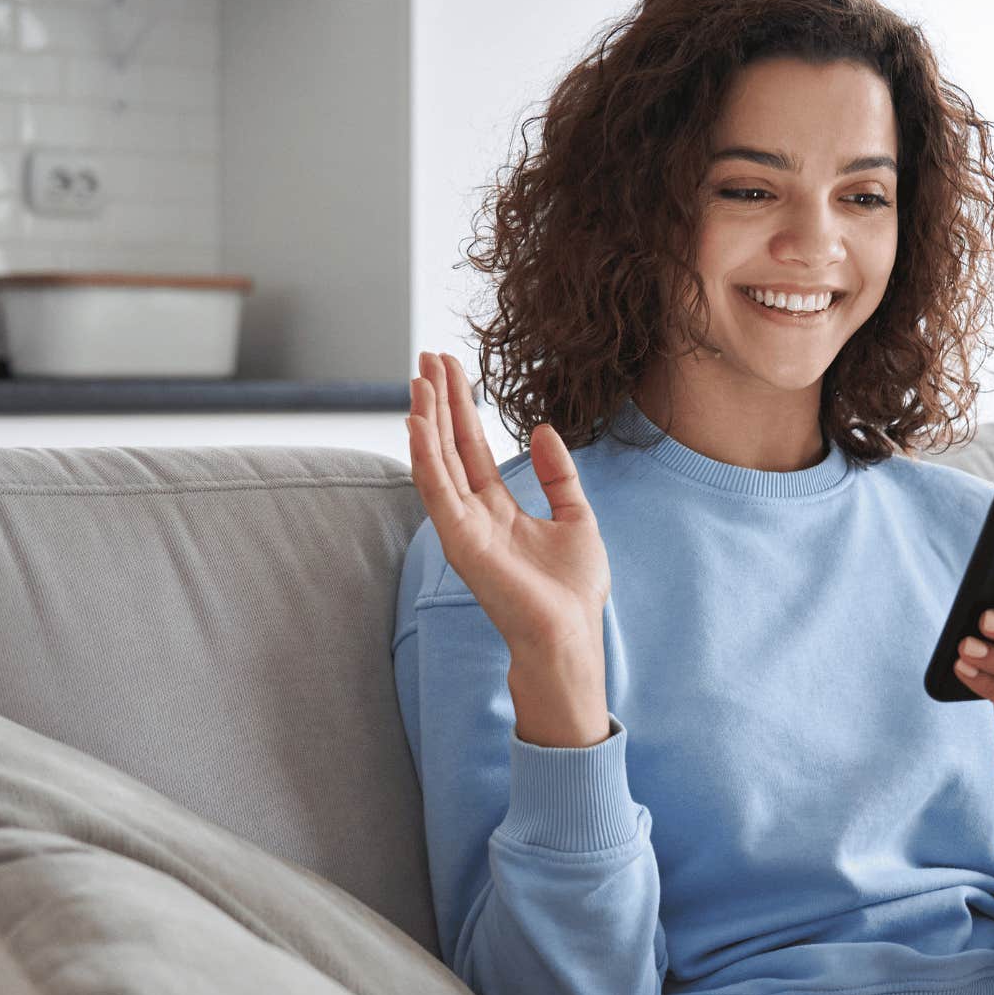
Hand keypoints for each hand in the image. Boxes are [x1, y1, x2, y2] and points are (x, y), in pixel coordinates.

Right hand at [406, 351, 611, 662]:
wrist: (571, 636)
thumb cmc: (574, 592)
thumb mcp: (576, 518)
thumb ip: (558, 475)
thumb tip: (542, 429)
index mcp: (499, 508)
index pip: (473, 447)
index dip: (462, 408)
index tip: (452, 369)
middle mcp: (474, 514)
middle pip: (450, 446)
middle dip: (438, 402)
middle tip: (426, 358)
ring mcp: (463, 527)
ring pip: (437, 461)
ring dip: (426, 419)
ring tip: (419, 378)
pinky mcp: (460, 542)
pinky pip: (435, 490)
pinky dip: (424, 455)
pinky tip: (417, 422)